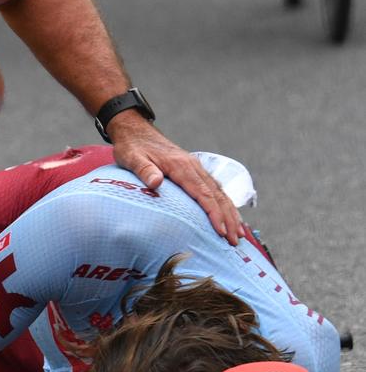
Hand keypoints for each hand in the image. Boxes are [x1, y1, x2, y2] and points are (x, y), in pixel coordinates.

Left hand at [108, 114, 243, 245]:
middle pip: (217, 195)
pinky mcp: (193, 170)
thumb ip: (144, 170)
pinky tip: (230, 215)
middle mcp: (193, 166)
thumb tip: (156, 183)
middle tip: (235, 241)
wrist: (135, 130)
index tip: (221, 231)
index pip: (203, 193)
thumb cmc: (132, 147)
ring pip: (219, 192)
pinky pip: (214, 188)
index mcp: (180, 166)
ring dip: (231, 213)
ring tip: (239, 234)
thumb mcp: (132, 158)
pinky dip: (224, 203)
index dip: (214, 213)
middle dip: (228, 219)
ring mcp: (195, 168)